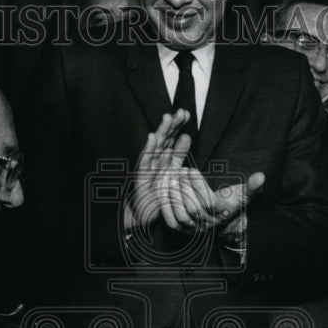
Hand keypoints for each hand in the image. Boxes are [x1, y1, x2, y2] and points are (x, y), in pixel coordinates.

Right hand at [125, 111, 191, 230]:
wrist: (145, 214)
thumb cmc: (158, 192)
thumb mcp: (172, 170)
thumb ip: (178, 154)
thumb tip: (187, 135)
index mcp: (162, 157)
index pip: (171, 138)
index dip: (177, 126)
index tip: (186, 114)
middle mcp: (154, 160)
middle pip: (163, 139)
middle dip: (172, 125)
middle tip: (181, 112)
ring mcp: (146, 167)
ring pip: (154, 147)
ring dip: (160, 132)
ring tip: (167, 118)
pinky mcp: (140, 177)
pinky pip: (145, 162)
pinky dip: (148, 149)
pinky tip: (151, 138)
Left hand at [161, 168, 265, 244]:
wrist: (225, 224)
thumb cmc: (233, 203)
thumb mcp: (244, 194)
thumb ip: (253, 186)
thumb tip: (261, 176)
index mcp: (223, 213)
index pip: (209, 202)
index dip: (198, 186)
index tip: (191, 170)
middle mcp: (209, 224)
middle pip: (193, 209)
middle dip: (183, 189)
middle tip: (177, 171)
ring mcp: (196, 230)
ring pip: (181, 216)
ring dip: (173, 197)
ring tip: (169, 179)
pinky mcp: (183, 231)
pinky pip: (172, 222)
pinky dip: (165, 207)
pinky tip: (163, 192)